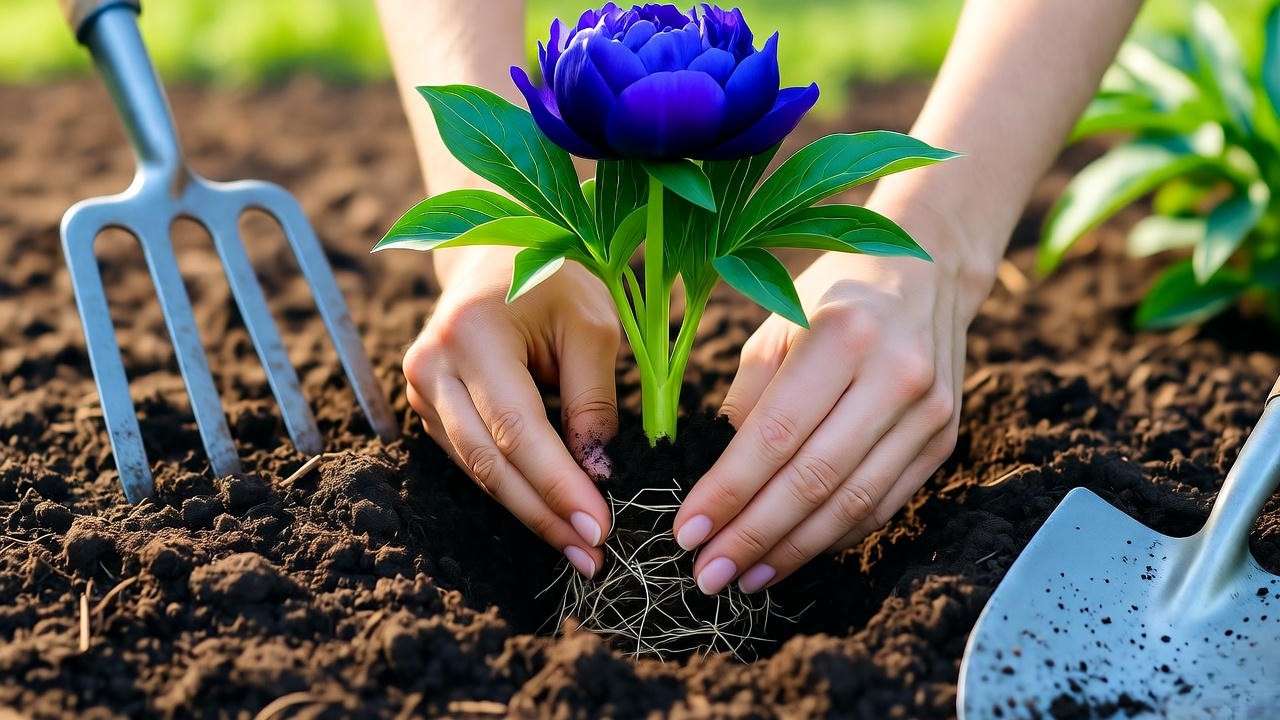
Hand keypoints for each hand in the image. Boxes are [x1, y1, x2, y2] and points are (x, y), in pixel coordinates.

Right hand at [403, 246, 619, 577]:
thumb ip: (593, 401)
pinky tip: (551, 516)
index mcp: (471, 334)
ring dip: (530, 513)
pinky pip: (471, 460)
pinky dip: (512, 489)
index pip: (517, 429)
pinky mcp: (426, 406)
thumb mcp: (591, 326)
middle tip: (594, 557)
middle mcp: (432, 365)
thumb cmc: (555, 278)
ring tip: (580, 548)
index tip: (601, 529)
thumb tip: (598, 476)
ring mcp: (420, 388)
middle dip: (544, 515)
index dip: (558, 485)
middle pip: (489, 461)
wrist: (497, 248)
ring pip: (476, 470)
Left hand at [673, 203, 991, 593]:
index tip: (686, 533)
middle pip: (814, 479)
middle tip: (707, 575)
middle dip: (753, 537)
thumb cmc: (831, 299)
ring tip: (744, 578)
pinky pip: (883, 506)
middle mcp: (895, 374)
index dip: (728, 492)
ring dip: (792, 551)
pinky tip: (792, 553)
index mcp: (842, 334)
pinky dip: (833, 538)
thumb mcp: (775, 326)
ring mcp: (929, 412)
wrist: (925, 272)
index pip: (775, 435)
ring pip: (852, 504)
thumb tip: (721, 483)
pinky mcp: (944, 440)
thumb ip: (748, 400)